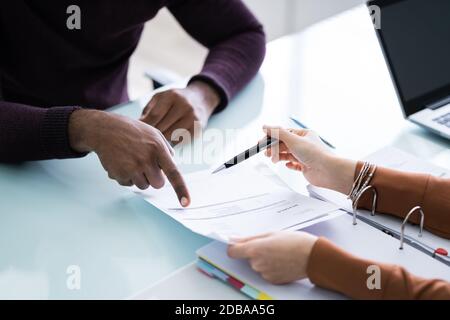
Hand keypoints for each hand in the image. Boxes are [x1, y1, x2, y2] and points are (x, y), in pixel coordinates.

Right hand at [68, 109, 189, 206]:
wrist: (105, 129)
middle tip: (146, 165)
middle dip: (154, 178)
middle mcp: (146, 159)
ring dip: (139, 177)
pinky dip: (126, 177)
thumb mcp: (154, 133)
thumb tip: (172, 165)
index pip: (173, 173)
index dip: (181, 190)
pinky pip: (128, 184)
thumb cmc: (131, 131)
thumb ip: (166, 149)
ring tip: (131, 160)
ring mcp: (132, 168)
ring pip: (143, 186)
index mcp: (158, 148)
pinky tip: (122, 162)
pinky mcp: (119, 174)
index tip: (186, 203)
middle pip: (158, 184)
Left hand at [140, 81, 219, 141]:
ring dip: (163, 138)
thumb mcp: (160, 97)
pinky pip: (180, 140)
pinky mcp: (198, 128)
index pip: (154, 115)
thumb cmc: (174, 99)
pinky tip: (171, 136)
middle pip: (162, 127)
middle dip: (153, 132)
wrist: (200, 98)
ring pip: (170, 136)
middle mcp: (184, 106)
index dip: (145, 125)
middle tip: (148, 135)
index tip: (140, 130)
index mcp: (172, 96)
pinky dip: (173, 140)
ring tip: (159, 136)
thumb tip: (139, 127)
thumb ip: (148, 110)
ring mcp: (193, 118)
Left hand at [227, 232, 317, 284]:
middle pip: (247, 257)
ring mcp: (265, 273)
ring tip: (279, 252)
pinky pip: (266, 272)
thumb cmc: (294, 242)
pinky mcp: (272, 280)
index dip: (234, 247)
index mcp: (255, 250)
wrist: (312, 256)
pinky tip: (282, 260)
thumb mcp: (271, 234)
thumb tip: (234, 239)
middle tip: (270, 244)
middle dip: (255, 251)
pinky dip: (271, 267)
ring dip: (264, 259)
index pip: (232, 252)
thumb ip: (250, 238)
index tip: (239, 244)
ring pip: (257, 265)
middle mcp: (257, 264)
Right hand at [263, 126, 355, 194]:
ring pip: (287, 154)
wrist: (327, 171)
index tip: (262, 141)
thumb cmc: (316, 154)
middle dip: (274, 148)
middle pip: (284, 144)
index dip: (272, 137)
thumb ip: (278, 133)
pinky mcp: (305, 166)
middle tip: (266, 152)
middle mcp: (304, 144)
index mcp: (304, 134)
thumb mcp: (293, 140)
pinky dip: (289, 164)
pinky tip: (286, 164)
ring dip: (279, 156)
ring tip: (272, 159)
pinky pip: (294, 164)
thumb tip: (266, 127)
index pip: (284, 133)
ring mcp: (305, 156)